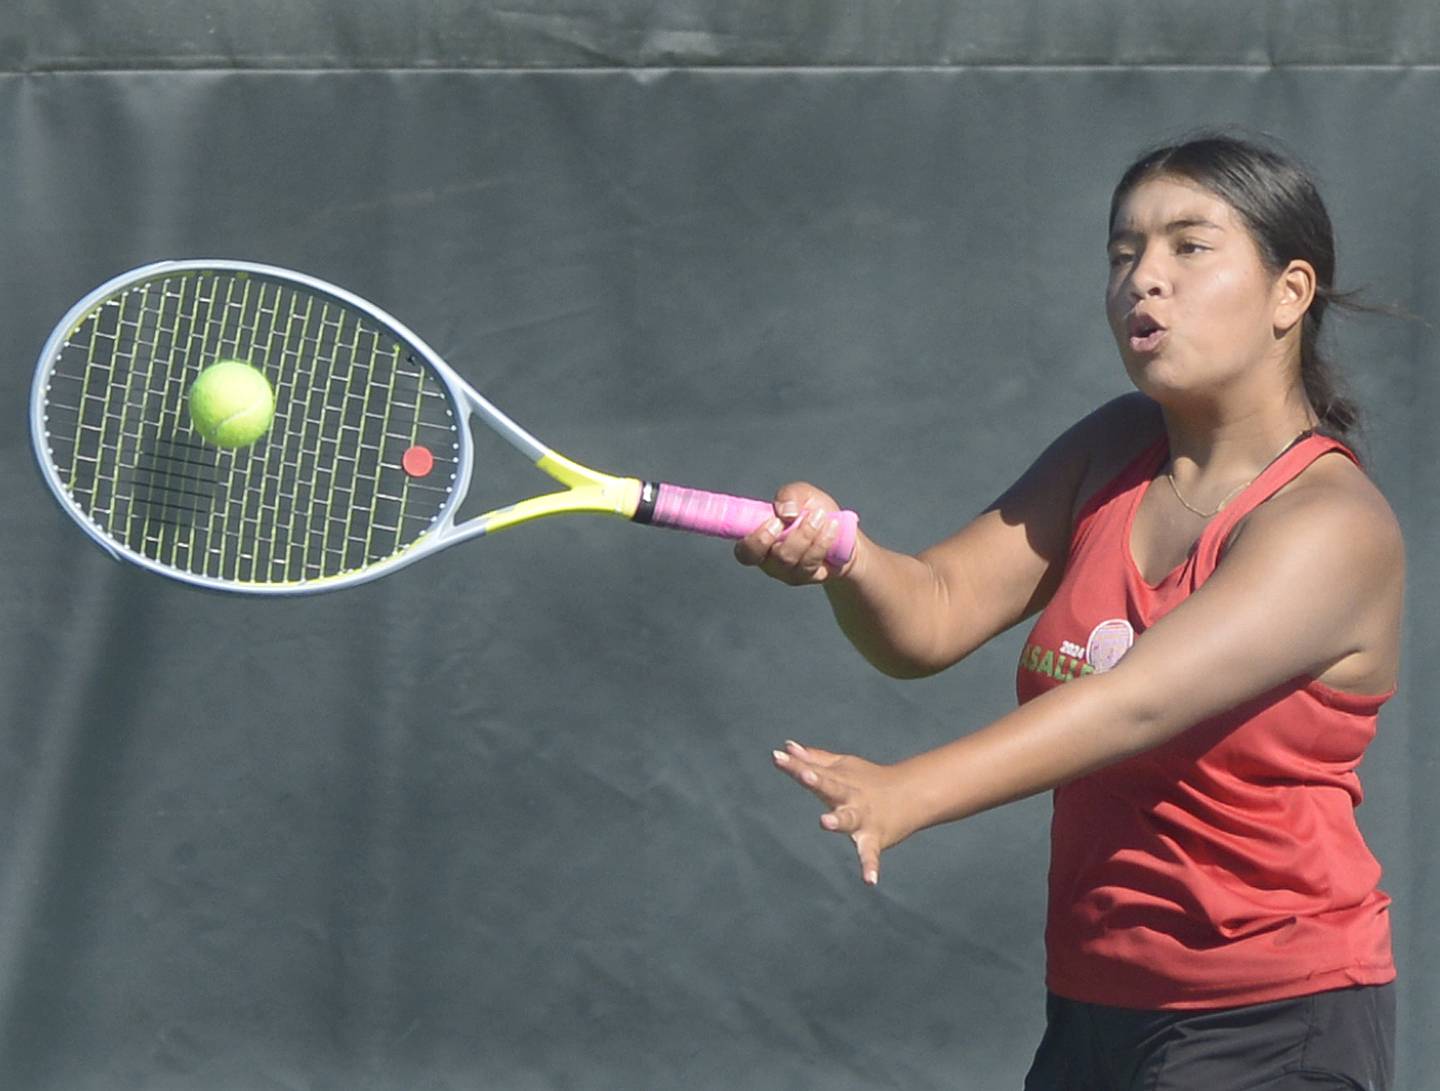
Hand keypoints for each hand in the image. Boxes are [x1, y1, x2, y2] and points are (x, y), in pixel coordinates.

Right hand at [734, 482, 853, 584]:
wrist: (840, 531)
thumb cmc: (812, 512)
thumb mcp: (801, 495)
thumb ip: (789, 495)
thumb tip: (786, 511)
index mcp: (759, 542)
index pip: (744, 552)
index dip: (755, 541)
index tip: (774, 522)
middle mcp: (770, 562)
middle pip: (776, 559)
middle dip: (794, 536)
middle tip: (806, 516)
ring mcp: (790, 573)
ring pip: (797, 562)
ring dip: (811, 535)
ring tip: (822, 516)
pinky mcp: (809, 578)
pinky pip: (814, 564)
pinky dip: (824, 542)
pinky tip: (832, 527)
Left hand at [771, 740, 911, 885]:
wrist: (911, 795)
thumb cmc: (867, 780)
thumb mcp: (841, 767)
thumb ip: (813, 759)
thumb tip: (787, 746)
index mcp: (838, 780)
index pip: (813, 770)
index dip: (794, 765)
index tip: (777, 756)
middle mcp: (849, 797)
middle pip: (831, 787)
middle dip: (818, 782)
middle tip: (805, 775)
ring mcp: (862, 818)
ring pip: (849, 819)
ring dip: (838, 820)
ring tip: (825, 822)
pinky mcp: (873, 839)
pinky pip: (871, 854)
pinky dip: (871, 867)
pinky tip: (869, 881)